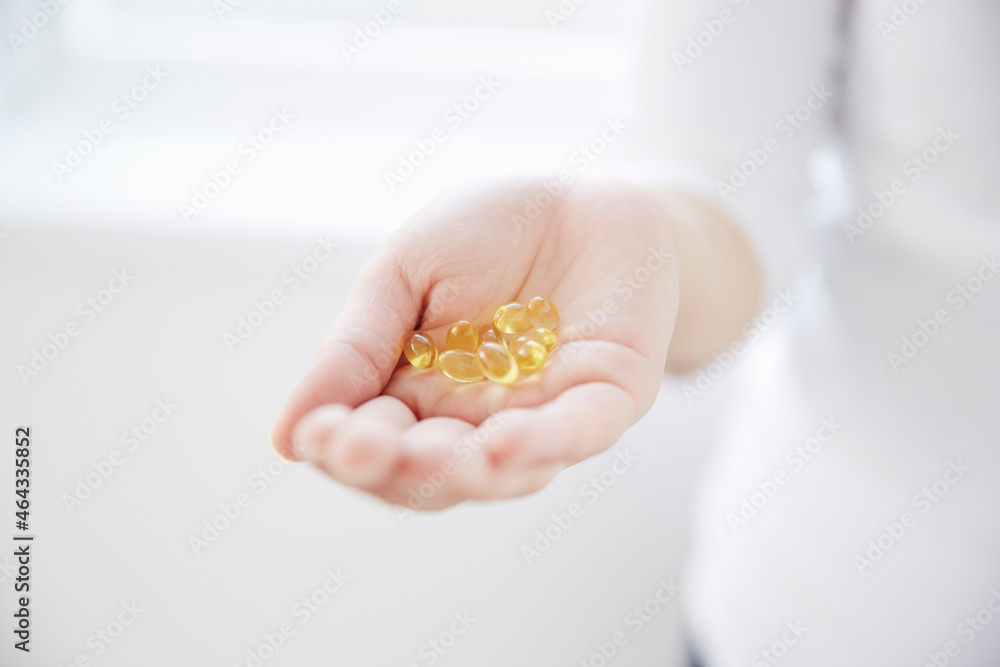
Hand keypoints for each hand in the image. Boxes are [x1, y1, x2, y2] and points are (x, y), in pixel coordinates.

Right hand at [270, 178, 678, 509]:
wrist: (579, 194)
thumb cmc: (488, 231)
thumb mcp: (405, 272)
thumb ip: (357, 346)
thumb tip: (285, 437)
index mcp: (418, 395)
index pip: (372, 444)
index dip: (341, 448)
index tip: (314, 436)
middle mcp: (477, 421)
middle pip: (430, 475)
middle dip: (392, 468)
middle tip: (360, 451)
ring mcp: (543, 415)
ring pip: (501, 472)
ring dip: (459, 471)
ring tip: (422, 456)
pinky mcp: (606, 396)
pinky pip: (578, 431)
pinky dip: (543, 443)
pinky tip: (503, 446)